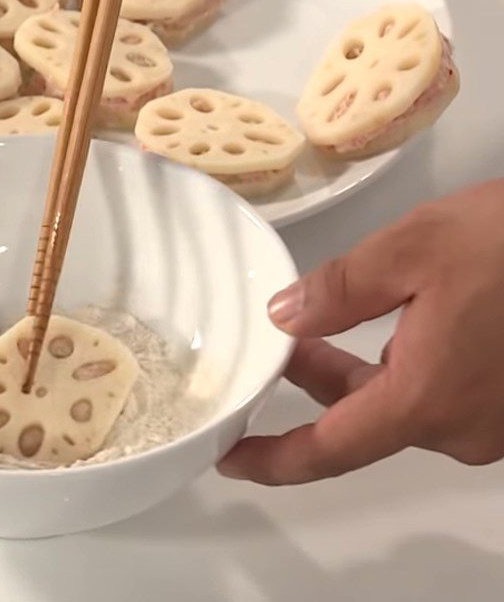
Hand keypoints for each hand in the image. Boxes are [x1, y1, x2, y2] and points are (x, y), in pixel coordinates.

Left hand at [219, 179, 503, 484]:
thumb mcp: (411, 249)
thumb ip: (338, 289)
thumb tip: (284, 316)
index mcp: (427, 400)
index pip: (330, 449)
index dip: (274, 459)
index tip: (231, 459)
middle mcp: (462, 428)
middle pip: (363, 419)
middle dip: (314, 383)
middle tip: (276, 342)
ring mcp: (493, 420)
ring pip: (400, 403)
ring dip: (356, 370)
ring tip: (318, 322)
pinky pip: (438, 393)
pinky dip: (401, 365)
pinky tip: (393, 321)